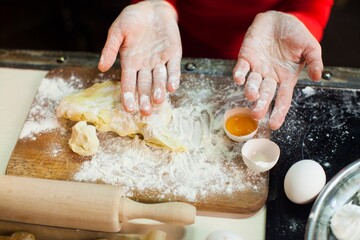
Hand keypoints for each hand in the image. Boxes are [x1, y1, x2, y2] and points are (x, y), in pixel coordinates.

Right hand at [98, 1, 181, 115]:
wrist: (152, 7)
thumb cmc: (132, 19)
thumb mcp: (117, 31)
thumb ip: (110, 48)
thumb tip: (102, 67)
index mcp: (130, 62)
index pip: (128, 83)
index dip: (128, 96)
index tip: (129, 108)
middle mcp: (145, 66)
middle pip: (144, 86)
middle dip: (144, 99)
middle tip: (145, 111)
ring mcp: (160, 61)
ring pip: (159, 80)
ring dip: (159, 90)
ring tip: (158, 100)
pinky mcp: (173, 54)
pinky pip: (173, 68)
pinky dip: (173, 77)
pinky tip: (172, 87)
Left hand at [233, 11, 322, 129]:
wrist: (279, 19)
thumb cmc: (295, 34)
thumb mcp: (310, 47)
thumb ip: (314, 61)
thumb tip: (316, 76)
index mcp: (286, 78)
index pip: (282, 99)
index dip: (278, 112)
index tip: (274, 125)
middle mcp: (270, 77)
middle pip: (265, 94)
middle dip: (261, 105)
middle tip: (257, 115)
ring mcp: (257, 68)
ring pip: (252, 83)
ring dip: (251, 90)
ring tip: (251, 95)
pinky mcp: (246, 57)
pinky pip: (241, 68)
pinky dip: (239, 74)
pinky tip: (238, 79)